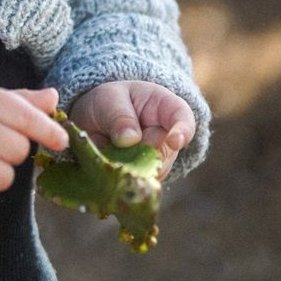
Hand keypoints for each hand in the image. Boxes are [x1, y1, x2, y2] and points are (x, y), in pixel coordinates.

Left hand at [68, 80, 194, 179]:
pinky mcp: (146, 176)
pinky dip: (122, 177)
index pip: (183, 118)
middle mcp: (168, 136)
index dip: (183, 131)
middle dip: (138, 150)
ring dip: (128, 165)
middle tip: (115, 140)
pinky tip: (110, 164)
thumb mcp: (109, 98)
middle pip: (163, 152)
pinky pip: (138, 182)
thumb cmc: (109, 102)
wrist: (97, 118)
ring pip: (151, 171)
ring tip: (109, 149)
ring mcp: (159, 159)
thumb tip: (130, 139)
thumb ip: (119, 115)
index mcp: (165, 107)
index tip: (174, 142)